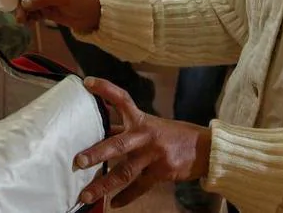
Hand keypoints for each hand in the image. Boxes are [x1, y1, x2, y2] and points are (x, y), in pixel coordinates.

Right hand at [0, 0, 99, 33]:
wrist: (93, 16)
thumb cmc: (81, 0)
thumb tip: (24, 4)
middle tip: (4, 6)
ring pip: (24, 3)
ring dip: (20, 11)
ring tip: (21, 20)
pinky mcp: (45, 11)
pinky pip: (31, 13)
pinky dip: (27, 18)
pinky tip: (27, 23)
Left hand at [74, 77, 211, 207]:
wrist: (204, 149)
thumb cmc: (172, 135)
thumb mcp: (150, 126)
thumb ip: (126, 128)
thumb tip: (100, 128)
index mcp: (141, 120)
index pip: (122, 99)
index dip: (105, 89)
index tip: (87, 83)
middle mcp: (145, 136)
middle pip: (118, 144)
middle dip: (97, 154)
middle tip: (78, 161)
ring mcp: (153, 155)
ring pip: (125, 172)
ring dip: (103, 185)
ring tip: (85, 195)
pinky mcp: (161, 172)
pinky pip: (140, 187)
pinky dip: (126, 197)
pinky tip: (114, 204)